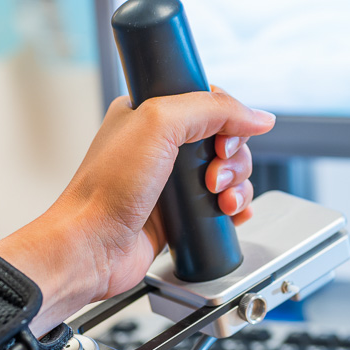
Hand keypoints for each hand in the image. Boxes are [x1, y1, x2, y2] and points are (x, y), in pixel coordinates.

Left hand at [0, 90, 274, 333]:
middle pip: (226, 139)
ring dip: (236, 186)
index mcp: (150, 113)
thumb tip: (257, 116)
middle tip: (214, 177)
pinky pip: (222, 204)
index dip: (227, 120)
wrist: (92, 246)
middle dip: (233, 159)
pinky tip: (231, 214)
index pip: (208, 102)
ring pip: (228, 173)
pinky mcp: (180, 213)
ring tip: (221, 201)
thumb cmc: (107, 189)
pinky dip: (235, 208)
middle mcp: (160, 145)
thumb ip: (213, 109)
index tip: (224, 139)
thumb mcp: (160, 124)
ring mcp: (170, 181)